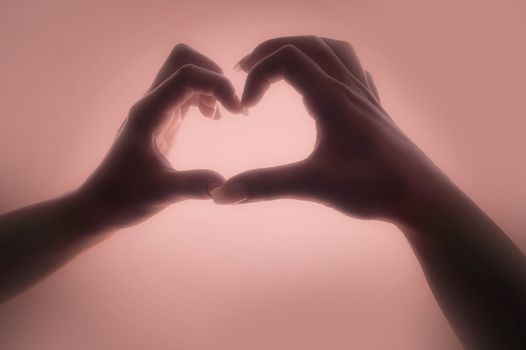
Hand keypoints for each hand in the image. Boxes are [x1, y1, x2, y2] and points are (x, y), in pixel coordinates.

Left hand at [79, 44, 240, 228]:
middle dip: (213, 74)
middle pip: (183, 60)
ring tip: (224, 114)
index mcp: (149, 114)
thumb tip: (224, 185)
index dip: (217, 84)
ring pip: (186, 72)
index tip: (237, 112)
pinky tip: (213, 118)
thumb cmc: (125, 197)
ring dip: (211, 84)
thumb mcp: (160, 194)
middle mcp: (151, 104)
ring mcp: (157, 109)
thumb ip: (192, 186)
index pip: (186, 76)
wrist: (104, 203)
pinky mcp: (163, 118)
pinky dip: (206, 95)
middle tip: (231, 106)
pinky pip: (187, 91)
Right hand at [212, 36, 437, 222]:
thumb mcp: (312, 185)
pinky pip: (353, 69)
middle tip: (244, 71)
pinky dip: (330, 64)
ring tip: (280, 65)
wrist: (420, 196)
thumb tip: (219, 194)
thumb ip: (264, 186)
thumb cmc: (372, 188)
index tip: (245, 109)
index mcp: (332, 98)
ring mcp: (365, 95)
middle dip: (270, 51)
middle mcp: (349, 88)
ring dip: (302, 49)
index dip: (257, 76)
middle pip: (307, 44)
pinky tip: (325, 83)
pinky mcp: (374, 108)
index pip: (286, 58)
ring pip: (333, 50)